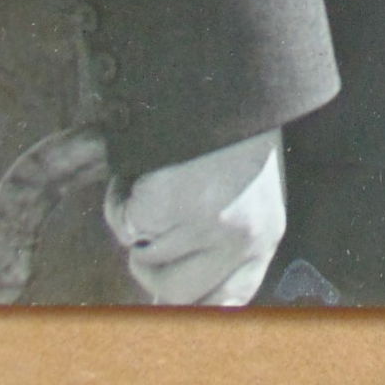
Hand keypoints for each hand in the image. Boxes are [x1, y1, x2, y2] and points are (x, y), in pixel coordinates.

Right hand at [103, 128, 284, 305]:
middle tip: (156, 214)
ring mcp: (213, 227)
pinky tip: (149, 161)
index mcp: (263, 237)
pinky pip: (124, 223)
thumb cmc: (226, 131)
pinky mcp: (178, 207)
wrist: (226, 78)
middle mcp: (245, 240)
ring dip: (139, 218)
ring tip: (164, 171)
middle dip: (151, 261)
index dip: (189, 307)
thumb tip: (163, 302)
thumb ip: (213, 246)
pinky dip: (122, 195)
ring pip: (143, 255)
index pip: (225, 304)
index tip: (161, 301)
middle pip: (174, 296)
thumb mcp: (236, 194)